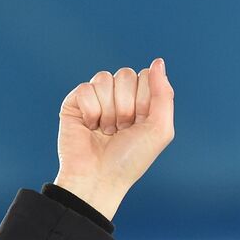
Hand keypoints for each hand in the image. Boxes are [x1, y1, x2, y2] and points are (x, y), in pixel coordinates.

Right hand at [53, 57, 174, 219]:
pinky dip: (90, 111)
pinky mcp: (75, 102)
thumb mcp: (160, 129)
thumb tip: (158, 62)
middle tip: (122, 130)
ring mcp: (97, 99)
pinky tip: (90, 127)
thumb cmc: (131, 159)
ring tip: (106, 131)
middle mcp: (119, 98)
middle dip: (126, 106)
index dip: (144, 101)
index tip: (140, 124)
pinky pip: (85, 88)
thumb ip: (164, 94)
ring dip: (109, 110)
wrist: (99, 178)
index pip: (146, 77)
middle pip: (126, 74)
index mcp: (141, 102)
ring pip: (104, 78)